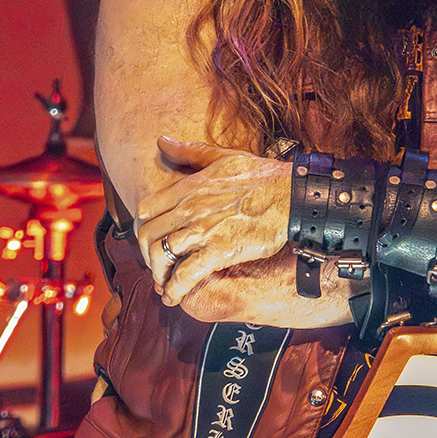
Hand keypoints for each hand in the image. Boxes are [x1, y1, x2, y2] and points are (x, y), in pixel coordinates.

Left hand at [135, 136, 291, 306]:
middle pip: (148, 236)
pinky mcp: (220, 252)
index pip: (146, 210)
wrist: (293, 196)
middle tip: (156, 265)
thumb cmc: (265, 176)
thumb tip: (161, 140)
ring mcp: (203, 231)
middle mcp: (190, 209)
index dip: (144, 227)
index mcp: (189, 187)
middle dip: (146, 255)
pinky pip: (186, 274)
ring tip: (163, 283)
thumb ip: (190, 152)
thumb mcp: (224, 157)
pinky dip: (175, 289)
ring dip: (158, 273)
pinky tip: (174, 296)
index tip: (151, 239)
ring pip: (161, 256)